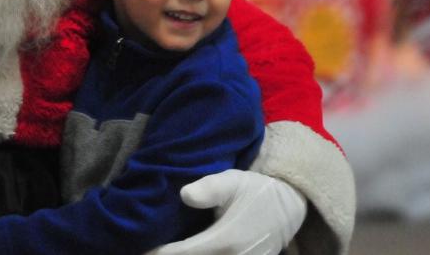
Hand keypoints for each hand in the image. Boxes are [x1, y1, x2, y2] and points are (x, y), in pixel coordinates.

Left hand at [147, 170, 306, 254]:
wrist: (289, 204)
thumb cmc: (256, 190)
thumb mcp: (233, 181)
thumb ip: (209, 188)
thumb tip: (184, 195)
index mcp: (224, 241)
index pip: (180, 254)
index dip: (157, 254)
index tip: (140, 248)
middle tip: (147, 249)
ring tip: (165, 251)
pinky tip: (184, 251)